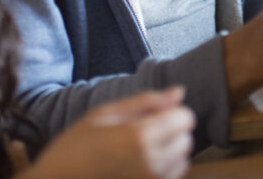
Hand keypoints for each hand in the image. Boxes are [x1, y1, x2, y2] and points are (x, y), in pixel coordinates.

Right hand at [22, 88, 194, 178]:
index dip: (172, 112)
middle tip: (142, 132)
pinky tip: (139, 166)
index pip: (185, 118)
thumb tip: (179, 92)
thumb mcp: (104, 114)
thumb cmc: (75, 146)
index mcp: (138, 136)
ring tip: (139, 151)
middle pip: (186, 140)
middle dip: (171, 132)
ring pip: (182, 161)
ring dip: (170, 153)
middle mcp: (150, 164)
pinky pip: (172, 178)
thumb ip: (145, 101)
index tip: (154, 114)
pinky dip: (164, 170)